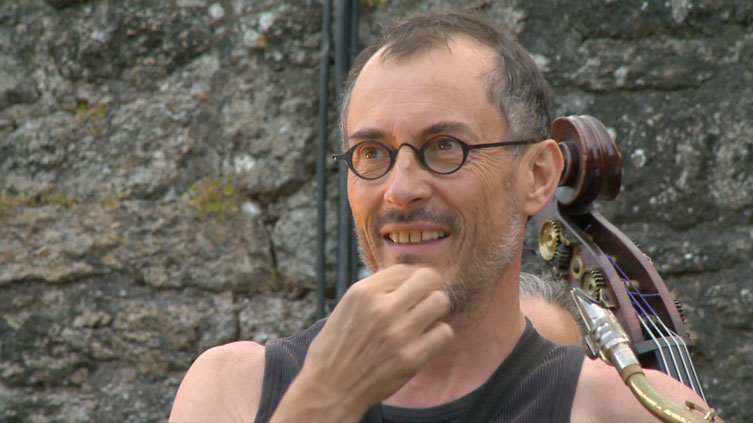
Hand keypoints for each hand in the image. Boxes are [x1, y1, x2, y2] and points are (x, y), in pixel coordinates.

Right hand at [272, 265, 453, 421]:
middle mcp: (382, 308)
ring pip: (440, 302)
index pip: (403, 270)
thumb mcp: (345, 308)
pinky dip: (437, 335)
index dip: (410, 278)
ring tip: (425, 319)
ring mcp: (398, 333)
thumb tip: (403, 277)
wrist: (329, 389)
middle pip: (428, 279)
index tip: (411, 288)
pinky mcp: (411, 357)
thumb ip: (373, 291)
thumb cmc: (335, 349)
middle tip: (424, 299)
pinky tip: (425, 340)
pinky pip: (444, 332)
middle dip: (429, 287)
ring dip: (435, 310)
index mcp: (363, 292)